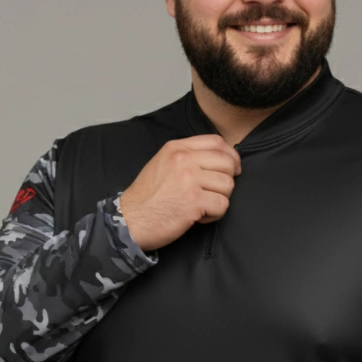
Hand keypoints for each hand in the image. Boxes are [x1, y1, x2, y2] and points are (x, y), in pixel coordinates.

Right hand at [118, 134, 241, 251]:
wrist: (129, 220)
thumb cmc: (147, 197)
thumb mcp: (163, 163)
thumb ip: (188, 157)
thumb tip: (219, 160)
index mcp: (177, 148)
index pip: (217, 142)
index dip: (231, 156)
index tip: (232, 169)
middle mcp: (183, 160)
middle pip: (227, 163)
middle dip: (228, 180)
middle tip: (215, 192)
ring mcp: (189, 180)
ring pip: (227, 185)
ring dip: (219, 199)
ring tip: (202, 206)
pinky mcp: (193, 202)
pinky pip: (222, 205)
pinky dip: (214, 214)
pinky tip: (198, 216)